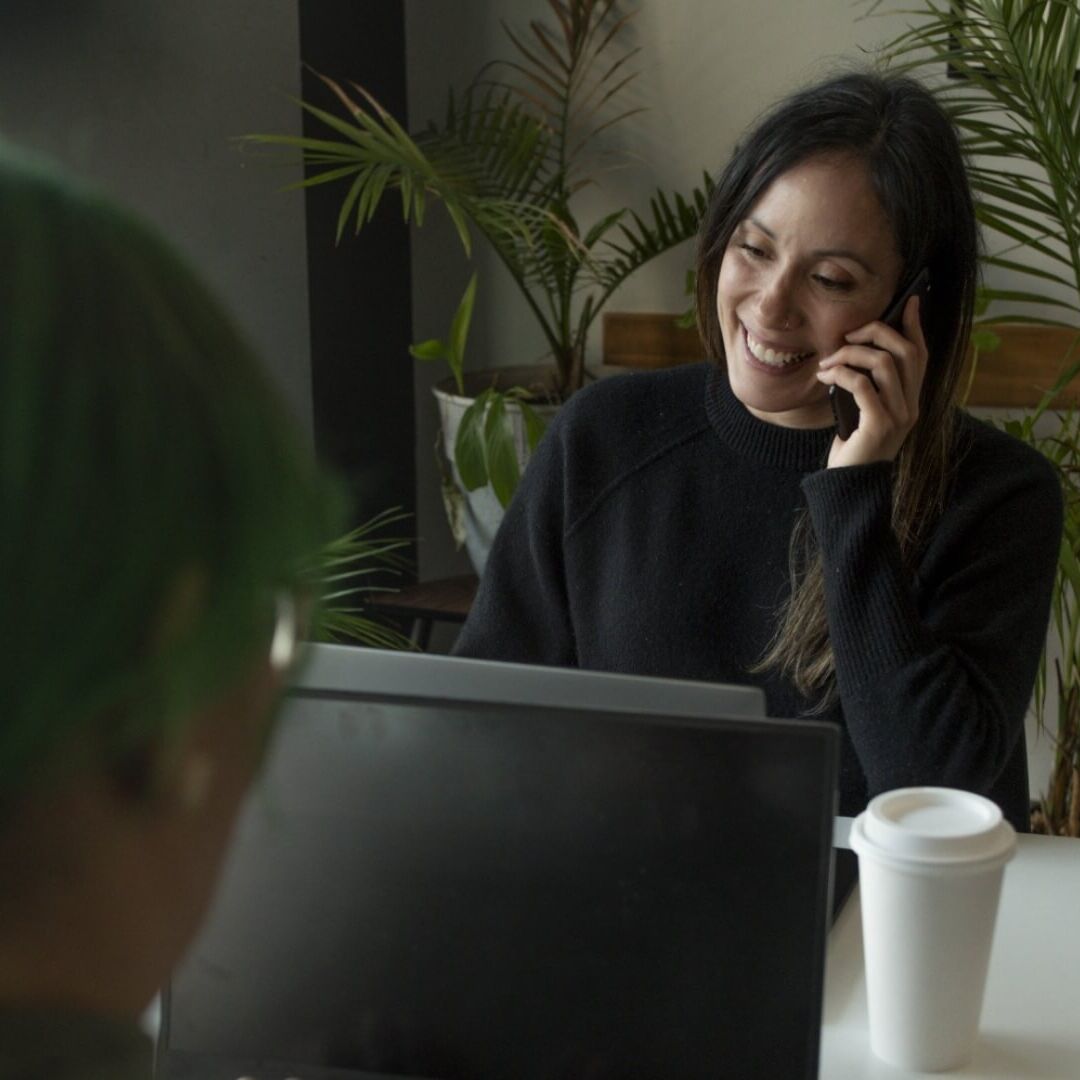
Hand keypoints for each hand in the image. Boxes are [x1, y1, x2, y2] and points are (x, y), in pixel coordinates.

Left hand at [815, 294, 927, 467]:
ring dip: (851, 354)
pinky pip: (862, 385)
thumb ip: (868, 387)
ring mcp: (899, 415)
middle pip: (904, 351)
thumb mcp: (863, 412)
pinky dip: (842, 373)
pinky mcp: (879, 424)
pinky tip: (826, 376)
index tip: (910, 301)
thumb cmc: (853, 447)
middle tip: (848, 336)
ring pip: (883, 363)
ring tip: (828, 361)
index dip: (916, 326)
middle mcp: (912, 405)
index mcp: (911, 400)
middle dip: (875, 333)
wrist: (850, 485)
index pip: (922, 355)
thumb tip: (853, 354)